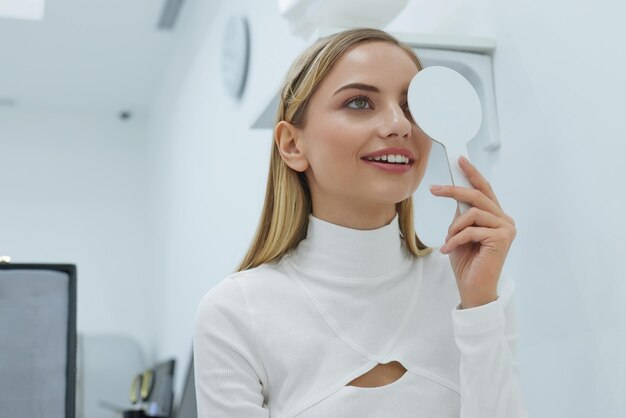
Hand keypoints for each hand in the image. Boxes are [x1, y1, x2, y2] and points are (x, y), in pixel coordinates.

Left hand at [429, 156, 516, 308]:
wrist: (473, 288)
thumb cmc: (467, 262)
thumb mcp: (460, 232)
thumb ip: (462, 215)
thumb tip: (455, 196)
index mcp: (496, 216)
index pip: (484, 189)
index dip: (472, 174)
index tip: (460, 160)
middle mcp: (505, 220)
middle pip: (477, 196)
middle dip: (454, 191)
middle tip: (434, 190)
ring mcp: (506, 229)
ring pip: (473, 213)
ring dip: (454, 227)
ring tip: (448, 241)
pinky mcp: (502, 239)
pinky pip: (472, 230)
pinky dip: (456, 239)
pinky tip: (450, 250)